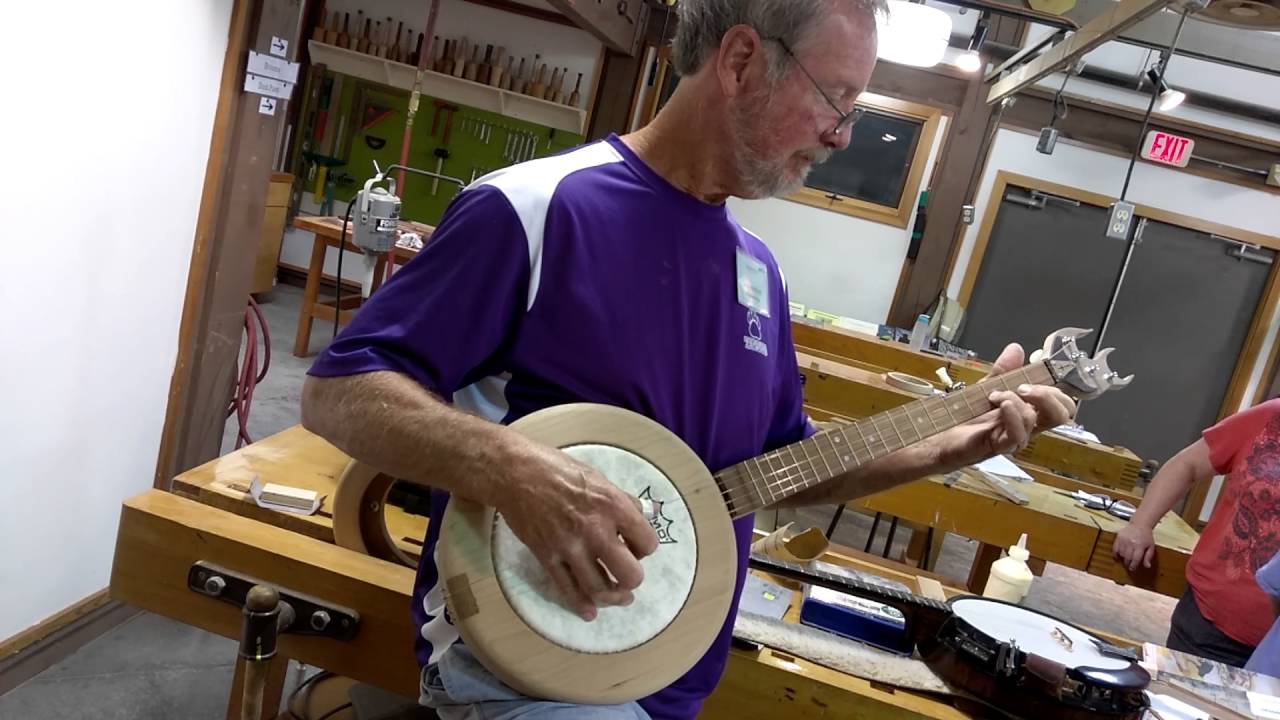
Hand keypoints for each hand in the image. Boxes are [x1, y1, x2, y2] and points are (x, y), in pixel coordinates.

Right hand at [494, 437, 658, 620]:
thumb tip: (642, 517)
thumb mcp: (598, 477)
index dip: (645, 548)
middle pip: (629, 574)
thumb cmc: (557, 469)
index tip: (636, 546)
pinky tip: (589, 612)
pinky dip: (581, 605)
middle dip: (633, 580)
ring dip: (613, 598)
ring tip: (619, 598)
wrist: (514, 473)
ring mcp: (569, 546)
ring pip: (599, 588)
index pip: (647, 542)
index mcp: (612, 505)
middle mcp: (595, 529)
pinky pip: (567, 589)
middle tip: (628, 575)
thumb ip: (622, 501)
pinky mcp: (547, 557)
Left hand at [935, 343, 1076, 467]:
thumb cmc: (966, 416)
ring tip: (994, 395)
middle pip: (1062, 414)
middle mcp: (1027, 425)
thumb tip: (1016, 348)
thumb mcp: (985, 387)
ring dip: (1014, 399)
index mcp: (1029, 410)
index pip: (1062, 403)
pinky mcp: (999, 446)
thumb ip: (1002, 370)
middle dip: (1049, 394)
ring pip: (1034, 419)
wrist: (940, 437)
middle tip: (1024, 387)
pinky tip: (1000, 403)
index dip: (1058, 387)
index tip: (1038, 373)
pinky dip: (1012, 414)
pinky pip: (1017, 434)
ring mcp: (1014, 437)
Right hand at [1113, 522, 1155, 570]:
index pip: (1135, 559)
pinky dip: (1115, 553)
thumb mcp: (1151, 546)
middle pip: (1127, 557)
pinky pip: (1114, 548)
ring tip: (1125, 559)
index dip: (1133, 566)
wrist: (1140, 524)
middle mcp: (1131, 543)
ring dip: (1122, 558)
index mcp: (1140, 546)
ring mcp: (1124, 540)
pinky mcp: (1118, 537)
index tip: (1132, 569)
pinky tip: (1117, 556)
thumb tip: (1147, 566)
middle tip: (1128, 565)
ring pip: (1121, 553)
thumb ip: (1148, 557)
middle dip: (1127, 563)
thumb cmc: (1146, 536)